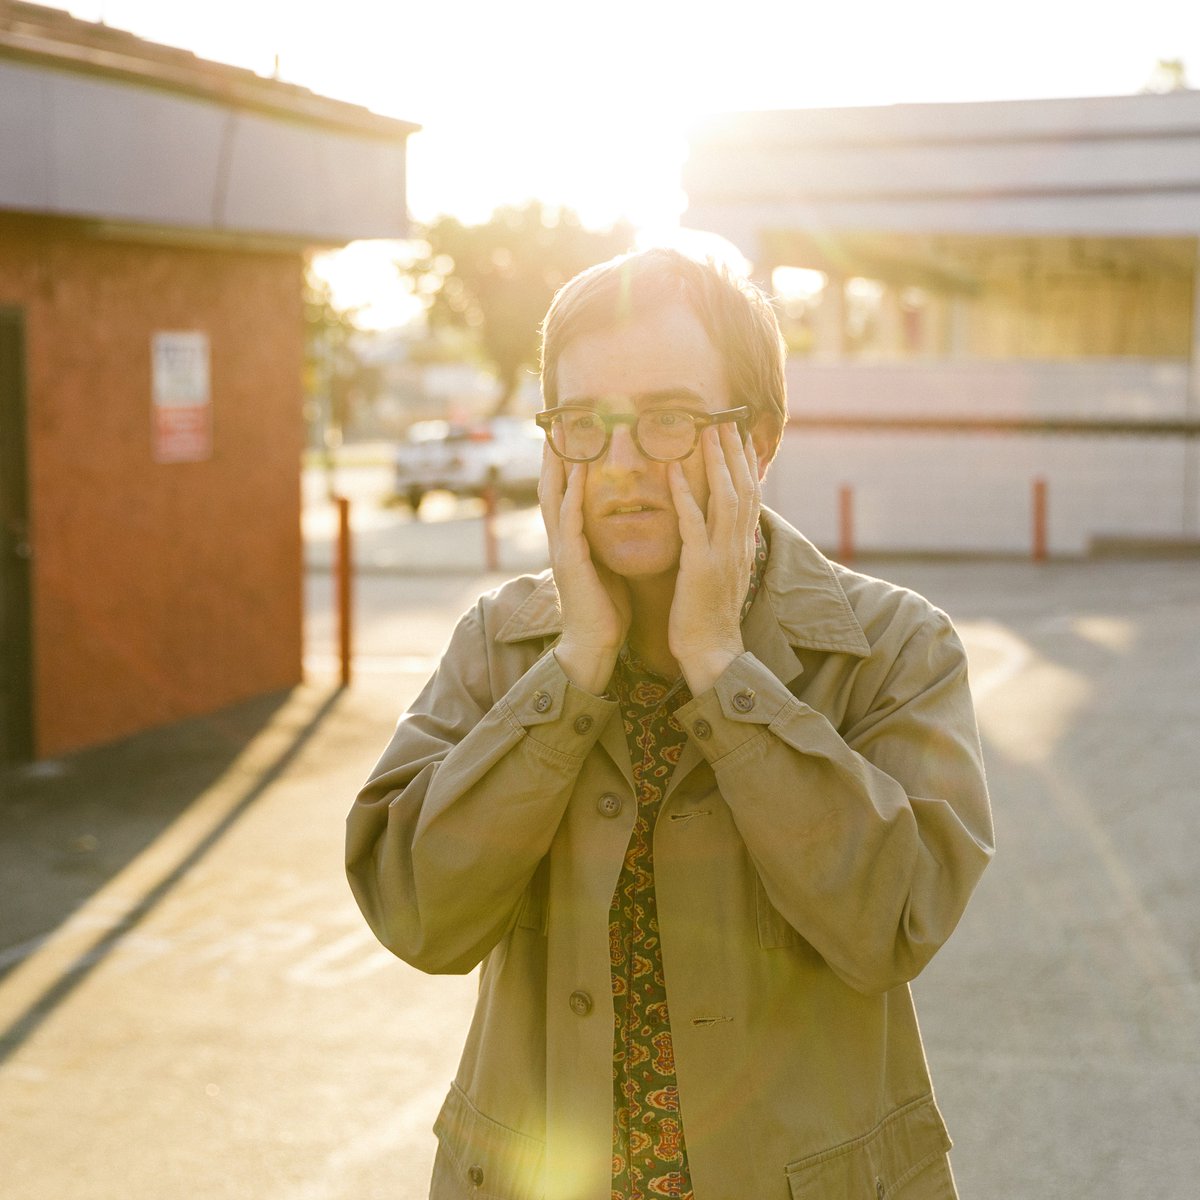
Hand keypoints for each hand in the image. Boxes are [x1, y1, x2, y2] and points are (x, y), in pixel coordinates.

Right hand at [539, 447, 630, 693]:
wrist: (596, 644)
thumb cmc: (605, 608)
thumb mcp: (607, 564)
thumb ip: (607, 541)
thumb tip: (624, 519)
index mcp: (570, 540)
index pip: (563, 492)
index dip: (563, 462)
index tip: (568, 432)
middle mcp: (560, 540)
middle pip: (550, 487)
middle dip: (552, 454)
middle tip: (554, 421)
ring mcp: (561, 550)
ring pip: (553, 497)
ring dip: (556, 465)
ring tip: (559, 434)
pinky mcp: (570, 562)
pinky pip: (569, 521)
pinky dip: (571, 494)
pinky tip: (577, 472)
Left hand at [667, 421, 760, 693]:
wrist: (712, 653)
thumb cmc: (709, 617)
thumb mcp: (722, 576)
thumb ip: (723, 548)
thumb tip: (724, 527)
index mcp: (742, 546)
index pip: (749, 495)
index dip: (744, 463)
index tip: (738, 434)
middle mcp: (738, 545)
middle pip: (742, 487)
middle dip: (733, 451)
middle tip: (725, 417)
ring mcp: (722, 555)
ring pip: (724, 498)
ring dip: (715, 461)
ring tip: (705, 429)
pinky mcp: (700, 568)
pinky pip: (693, 524)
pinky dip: (684, 494)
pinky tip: (673, 470)